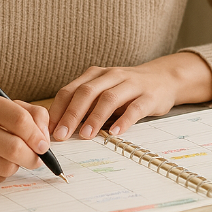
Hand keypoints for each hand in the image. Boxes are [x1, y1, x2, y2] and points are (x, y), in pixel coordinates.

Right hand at [0, 88, 51, 182]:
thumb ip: (21, 111)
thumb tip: (45, 135)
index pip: (19, 120)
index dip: (37, 135)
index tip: (43, 143)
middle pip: (14, 148)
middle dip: (32, 156)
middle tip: (36, 157)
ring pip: (5, 167)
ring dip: (16, 166)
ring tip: (11, 158)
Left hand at [48, 52, 211, 141]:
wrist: (164, 78)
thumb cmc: (126, 90)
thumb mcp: (103, 92)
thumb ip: (85, 105)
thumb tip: (60, 128)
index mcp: (95, 75)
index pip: (70, 90)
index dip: (57, 110)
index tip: (47, 129)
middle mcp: (110, 76)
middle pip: (86, 93)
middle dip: (71, 115)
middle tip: (61, 135)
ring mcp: (130, 84)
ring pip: (108, 98)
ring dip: (94, 118)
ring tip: (85, 136)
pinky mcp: (148, 96)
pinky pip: (134, 108)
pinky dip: (124, 120)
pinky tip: (115, 133)